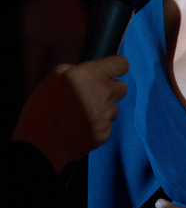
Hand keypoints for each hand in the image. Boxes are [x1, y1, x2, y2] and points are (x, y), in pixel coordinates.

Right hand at [11, 54, 128, 172]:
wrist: (41, 145)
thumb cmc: (42, 111)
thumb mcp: (50, 81)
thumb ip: (68, 70)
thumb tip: (76, 69)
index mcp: (92, 75)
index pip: (121, 63)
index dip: (115, 66)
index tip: (109, 71)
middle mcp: (104, 93)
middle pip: (122, 87)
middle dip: (110, 89)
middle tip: (92, 95)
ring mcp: (107, 115)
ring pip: (113, 108)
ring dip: (103, 109)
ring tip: (81, 115)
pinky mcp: (105, 133)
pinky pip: (106, 126)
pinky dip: (97, 126)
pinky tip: (80, 128)